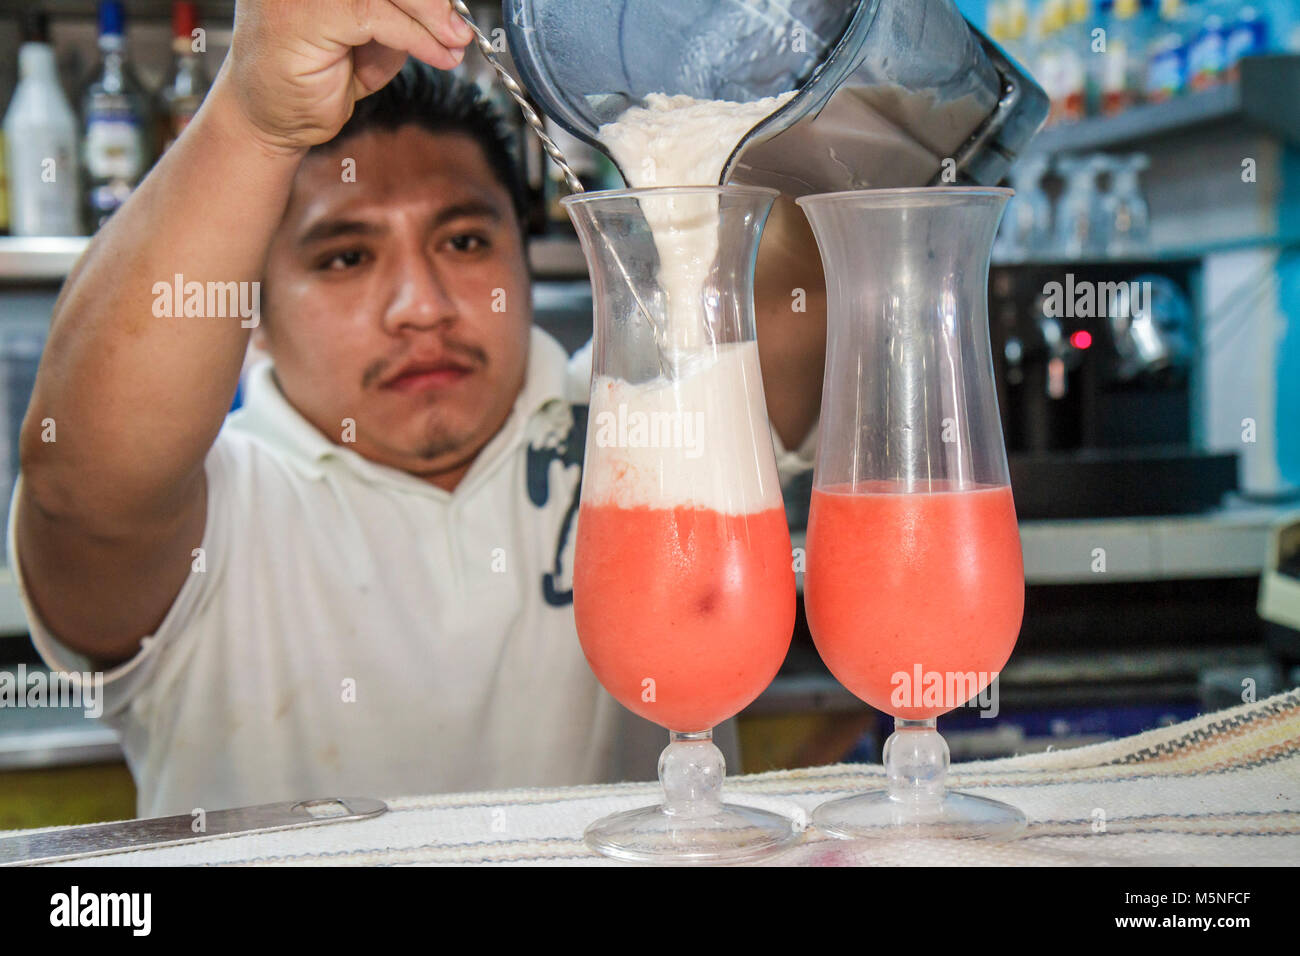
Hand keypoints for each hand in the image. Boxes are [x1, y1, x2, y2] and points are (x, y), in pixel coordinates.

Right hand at [221, 0, 475, 153]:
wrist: (271, 118)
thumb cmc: (315, 76)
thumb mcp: (371, 36)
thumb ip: (399, 13)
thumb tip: (447, 8)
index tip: (455, 10)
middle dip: (432, 0)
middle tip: (461, 27)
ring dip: (431, 17)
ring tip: (454, 42)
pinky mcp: (304, 13)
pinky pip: (377, 15)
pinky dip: (417, 36)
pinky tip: (438, 54)